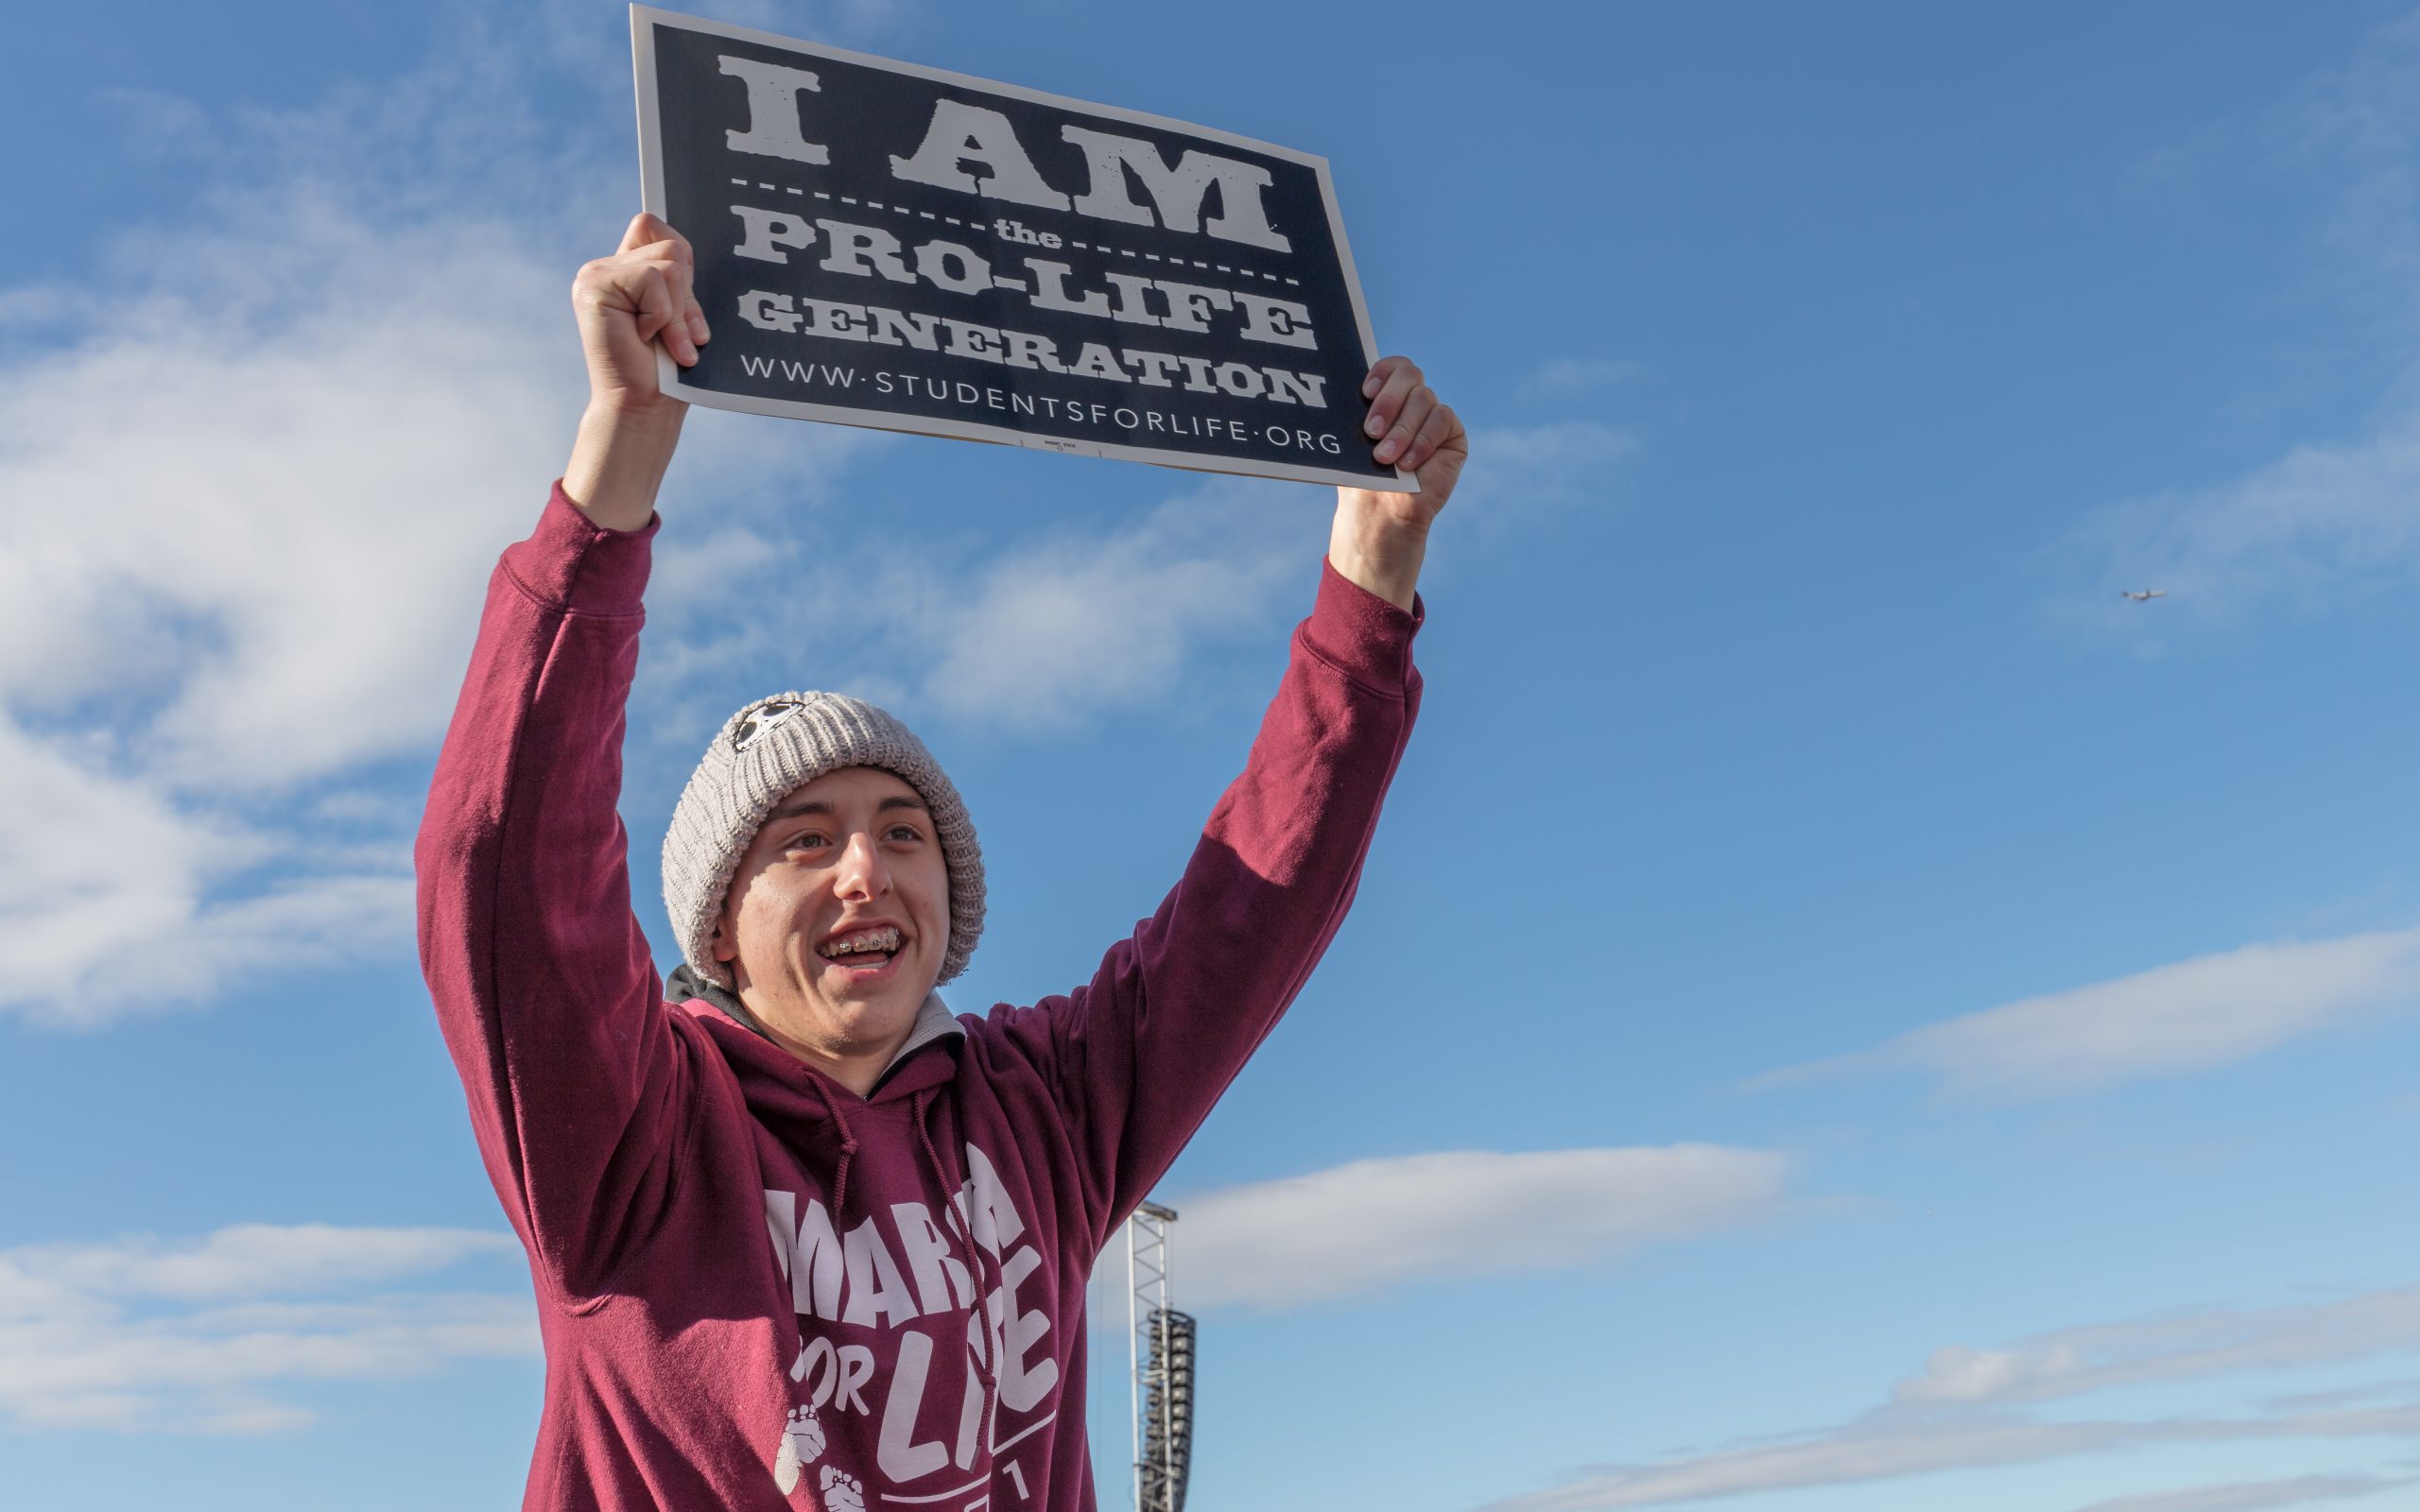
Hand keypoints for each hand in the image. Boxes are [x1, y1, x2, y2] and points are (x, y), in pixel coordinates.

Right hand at [572, 212, 709, 413]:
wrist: (642, 407)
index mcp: (627, 269)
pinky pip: (653, 280)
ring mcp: (596, 275)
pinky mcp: (593, 286)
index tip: (685, 301)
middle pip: (671, 243)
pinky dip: (663, 315)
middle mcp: (607, 267)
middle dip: (688, 293)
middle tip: (685, 334)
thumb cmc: (667, 370)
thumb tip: (691, 251)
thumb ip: (679, 280)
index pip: (655, 225)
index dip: (682, 256)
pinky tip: (646, 339)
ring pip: (668, 264)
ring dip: (678, 312)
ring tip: (669, 343)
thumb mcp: (681, 315)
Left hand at [1330, 356, 1466, 609]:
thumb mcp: (1354, 440)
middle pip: (1410, 374)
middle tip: (1371, 431)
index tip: (1364, 392)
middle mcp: (1412, 401)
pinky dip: (1422, 441)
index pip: (1393, 366)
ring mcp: (1433, 415)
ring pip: (1423, 398)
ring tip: (1385, 458)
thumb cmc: (1363, 477)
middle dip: (1388, 400)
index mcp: (1387, 396)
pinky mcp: (1452, 433)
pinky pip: (1441, 419)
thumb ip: (1356, 411)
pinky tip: (1407, 463)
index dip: (1382, 371)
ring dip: (1402, 430)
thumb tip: (1339, 385)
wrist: (1380, 513)